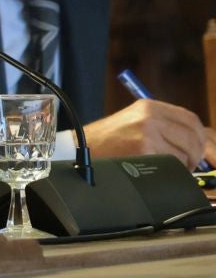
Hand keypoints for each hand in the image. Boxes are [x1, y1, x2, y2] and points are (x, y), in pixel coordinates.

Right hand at [86, 99, 215, 168]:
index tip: (200, 149)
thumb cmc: (104, 141)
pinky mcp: (144, 149)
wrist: (79, 149)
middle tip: (189, 164)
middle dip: (196, 154)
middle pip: (193, 135)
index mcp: (149, 106)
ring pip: (186, 151)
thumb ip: (162, 125)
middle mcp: (150, 116)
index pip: (190, 119)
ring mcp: (147, 132)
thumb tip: (193, 140)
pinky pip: (173, 163)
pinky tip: (161, 171)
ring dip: (184, 164)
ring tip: (172, 168)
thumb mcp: (133, 122)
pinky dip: (172, 170)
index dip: (200, 137)